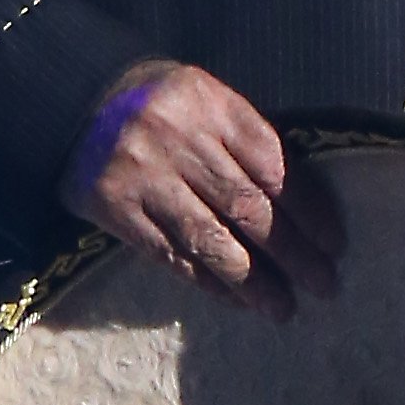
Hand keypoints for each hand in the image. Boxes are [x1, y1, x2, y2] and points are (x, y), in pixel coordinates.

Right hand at [65, 61, 342, 318]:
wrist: (71, 100)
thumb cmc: (156, 101)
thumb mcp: (203, 97)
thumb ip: (243, 140)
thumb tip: (300, 204)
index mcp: (209, 105)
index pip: (273, 165)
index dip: (308, 209)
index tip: (333, 243)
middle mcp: (178, 140)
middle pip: (247, 206)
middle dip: (291, 252)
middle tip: (323, 284)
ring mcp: (144, 177)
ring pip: (210, 239)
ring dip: (252, 281)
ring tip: (282, 308)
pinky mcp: (116, 209)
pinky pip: (170, 254)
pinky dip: (207, 281)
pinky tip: (235, 299)